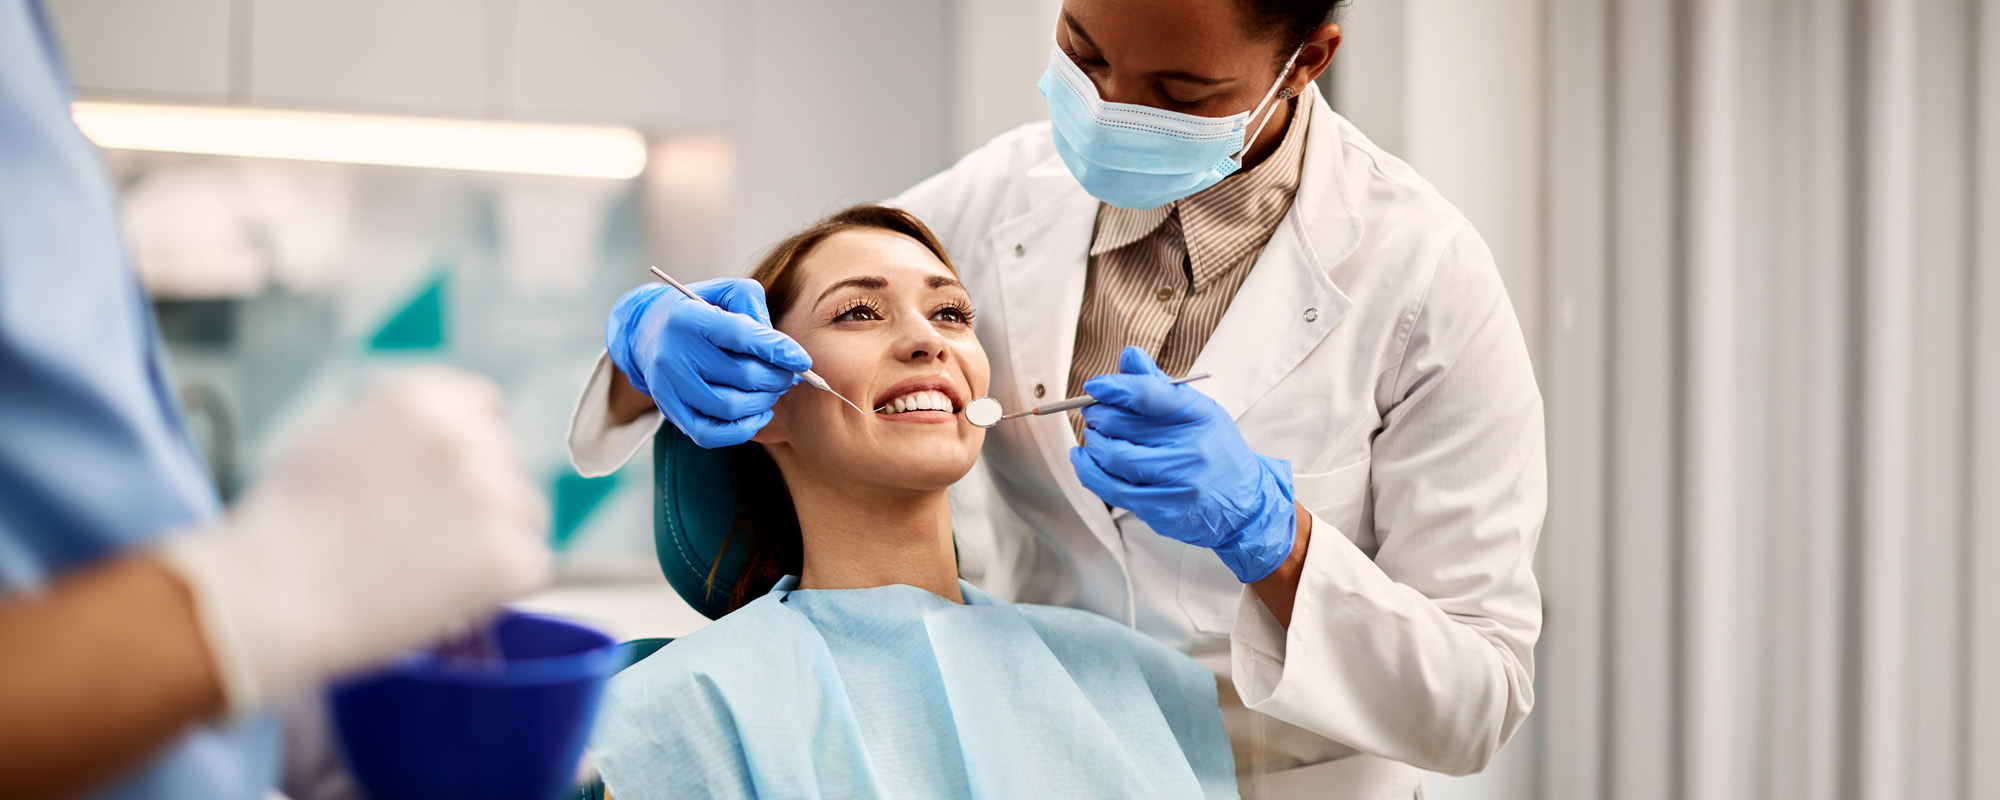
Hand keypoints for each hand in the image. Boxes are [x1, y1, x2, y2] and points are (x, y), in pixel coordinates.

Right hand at [160, 369, 552, 712]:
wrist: (270, 597)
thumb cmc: (285, 530)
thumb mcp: (337, 441)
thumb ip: (400, 433)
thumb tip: (441, 443)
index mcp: (424, 400)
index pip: (486, 410)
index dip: (472, 450)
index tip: (452, 486)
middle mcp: (466, 437)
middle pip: (507, 466)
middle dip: (480, 501)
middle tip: (427, 542)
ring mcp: (493, 495)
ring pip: (524, 517)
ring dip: (494, 543)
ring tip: (426, 573)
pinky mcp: (509, 555)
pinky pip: (532, 568)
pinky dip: (500, 590)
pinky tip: (447, 598)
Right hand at [605, 279, 811, 447]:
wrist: (646, 331)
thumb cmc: (697, 309)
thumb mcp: (724, 293)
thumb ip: (754, 307)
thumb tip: (781, 346)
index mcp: (689, 317)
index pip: (741, 335)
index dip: (778, 350)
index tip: (802, 360)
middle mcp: (675, 354)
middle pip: (742, 375)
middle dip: (776, 378)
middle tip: (789, 375)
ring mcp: (669, 386)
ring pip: (730, 407)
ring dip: (764, 402)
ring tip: (772, 390)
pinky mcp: (670, 411)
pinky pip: (711, 434)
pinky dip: (743, 429)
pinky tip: (758, 413)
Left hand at [1069, 347, 1296, 582]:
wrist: (1244, 503)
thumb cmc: (1212, 449)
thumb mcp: (1197, 411)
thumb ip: (1159, 386)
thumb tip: (1129, 355)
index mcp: (1200, 415)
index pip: (1147, 393)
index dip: (1114, 387)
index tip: (1094, 385)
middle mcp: (1191, 449)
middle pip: (1122, 425)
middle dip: (1098, 415)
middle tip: (1093, 413)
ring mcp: (1178, 483)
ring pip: (1113, 457)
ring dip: (1093, 443)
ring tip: (1094, 436)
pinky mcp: (1163, 510)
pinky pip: (1113, 489)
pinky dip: (1089, 471)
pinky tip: (1084, 459)